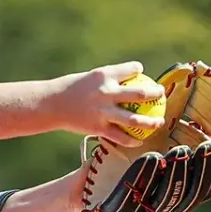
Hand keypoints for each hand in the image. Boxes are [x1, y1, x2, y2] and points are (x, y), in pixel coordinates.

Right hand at [46, 61, 165, 147]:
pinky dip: (131, 140)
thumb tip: (122, 82)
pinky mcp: (98, 127)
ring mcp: (103, 111)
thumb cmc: (68, 90)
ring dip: (151, 122)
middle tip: (161, 95)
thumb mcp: (87, 79)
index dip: (138, 69)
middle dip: (155, 94)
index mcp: (104, 75)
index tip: (142, 73)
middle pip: (140, 93)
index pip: (131, 69)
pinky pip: (120, 136)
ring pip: (135, 120)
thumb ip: (105, 82)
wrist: (50, 104)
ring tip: (159, 122)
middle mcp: (106, 92)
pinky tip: (139, 142)